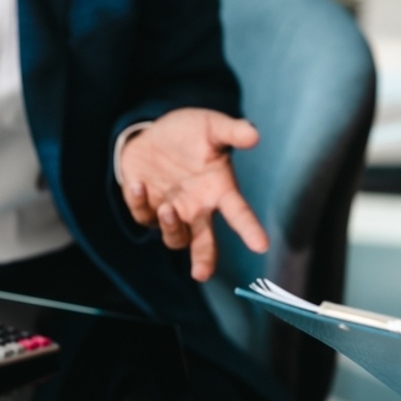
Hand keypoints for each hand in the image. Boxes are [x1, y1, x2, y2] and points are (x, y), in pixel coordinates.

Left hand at [119, 108, 267, 281]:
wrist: (154, 132)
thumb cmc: (191, 133)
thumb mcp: (211, 126)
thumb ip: (231, 131)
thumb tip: (254, 134)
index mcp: (219, 191)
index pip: (238, 214)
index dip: (250, 229)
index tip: (261, 245)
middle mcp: (197, 208)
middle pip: (203, 243)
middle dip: (203, 259)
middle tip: (201, 273)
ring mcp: (172, 211)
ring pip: (173, 237)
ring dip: (171, 228)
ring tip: (169, 209)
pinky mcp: (146, 208)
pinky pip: (143, 216)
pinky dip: (139, 204)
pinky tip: (139, 184)